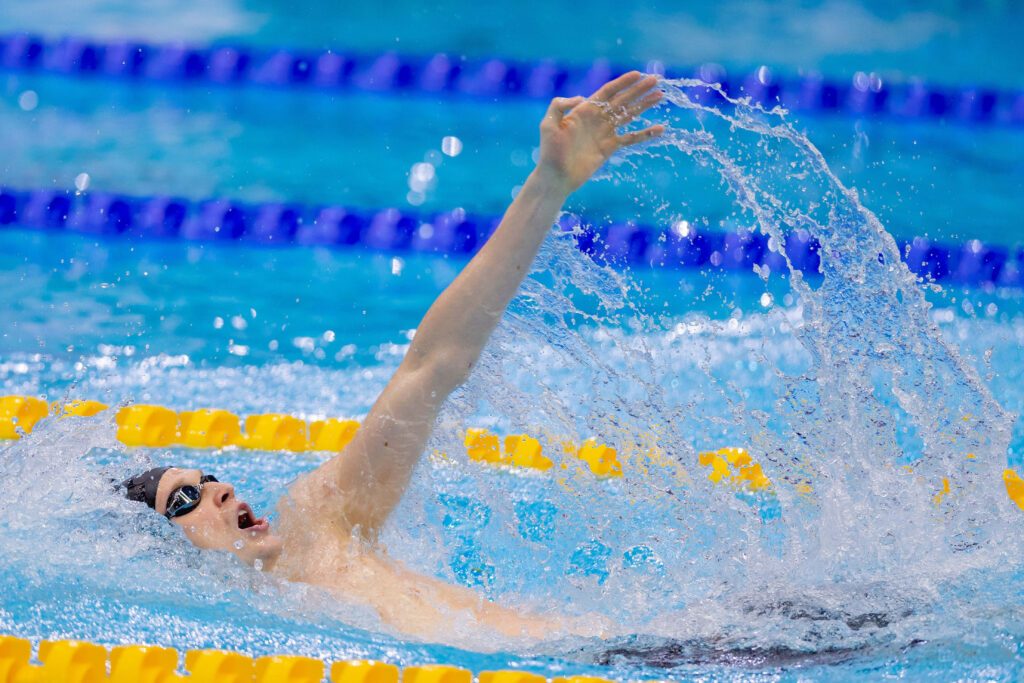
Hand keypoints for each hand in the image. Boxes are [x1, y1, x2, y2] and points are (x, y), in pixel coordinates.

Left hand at [535, 71, 664, 194]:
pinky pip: (631, 138)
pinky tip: (660, 128)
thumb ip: (559, 106)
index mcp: (584, 109)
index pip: (608, 91)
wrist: (556, 176)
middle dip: (639, 90)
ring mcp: (605, 132)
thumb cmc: (550, 151)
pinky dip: (645, 134)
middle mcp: (597, 118)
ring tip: (660, 96)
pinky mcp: (610, 147)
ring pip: (629, 115)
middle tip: (656, 80)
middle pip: (622, 100)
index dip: (623, 82)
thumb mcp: (548, 124)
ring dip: (644, 105)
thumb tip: (581, 97)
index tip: (638, 74)